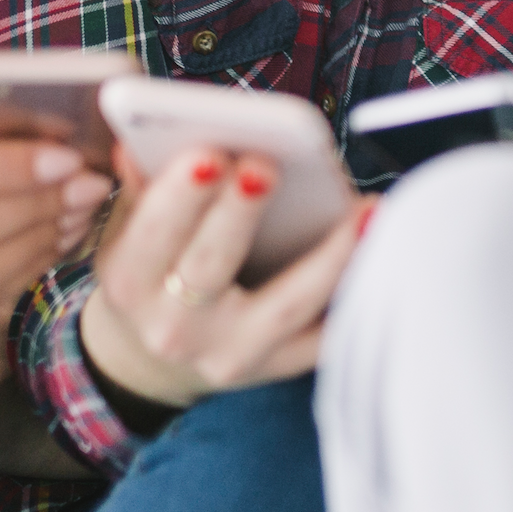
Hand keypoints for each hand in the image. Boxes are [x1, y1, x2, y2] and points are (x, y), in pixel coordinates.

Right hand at [74, 147, 368, 414]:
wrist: (155, 359)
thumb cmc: (153, 275)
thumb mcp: (130, 236)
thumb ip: (144, 189)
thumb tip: (138, 144)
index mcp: (130, 284)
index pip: (153, 236)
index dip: (179, 196)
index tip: (208, 152)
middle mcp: (174, 328)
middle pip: (211, 268)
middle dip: (238, 215)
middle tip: (265, 166)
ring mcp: (230, 353)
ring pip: (287, 304)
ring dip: (329, 257)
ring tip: (363, 211)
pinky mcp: (276, 367)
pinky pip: (327, 335)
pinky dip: (355, 295)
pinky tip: (383, 252)